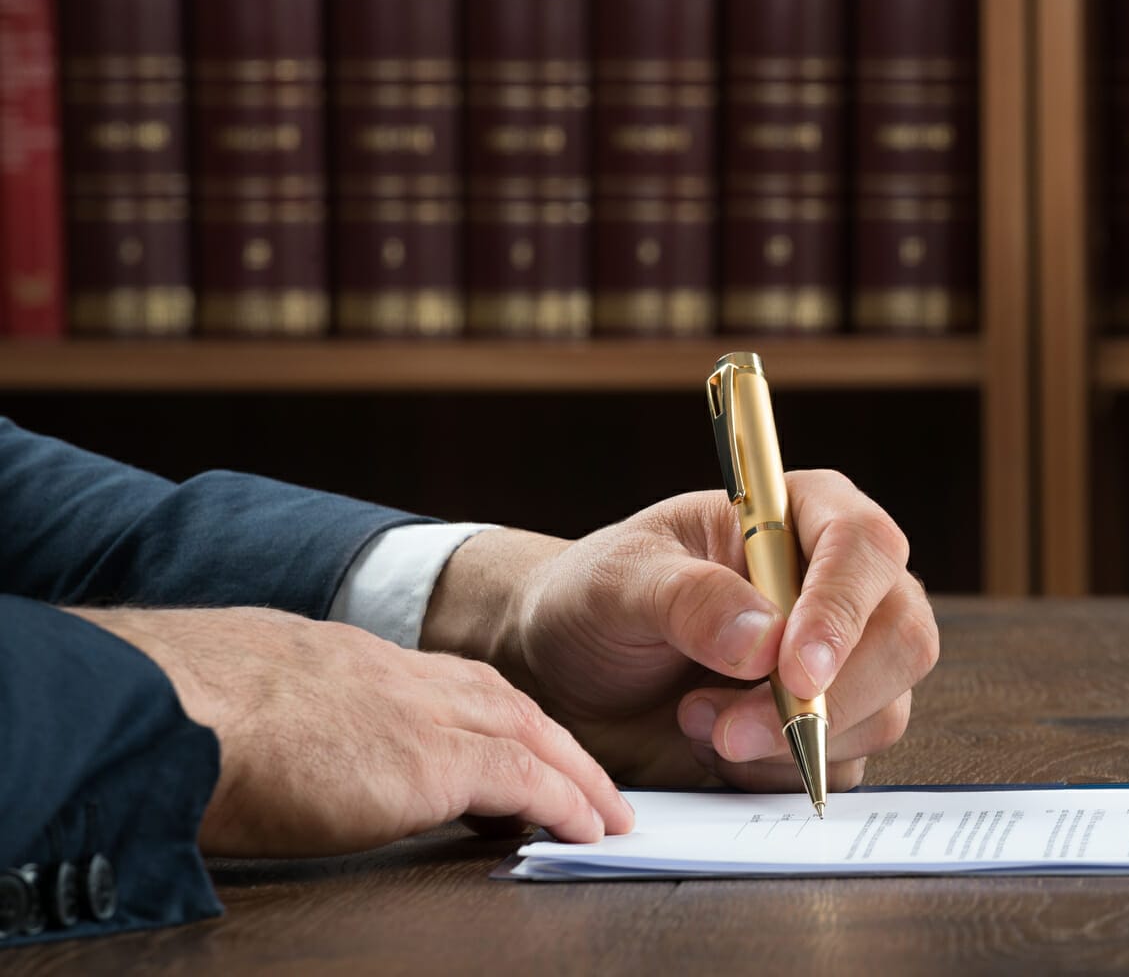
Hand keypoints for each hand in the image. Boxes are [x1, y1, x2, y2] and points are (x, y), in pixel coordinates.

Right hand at [75, 606, 633, 856]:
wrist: (165, 708)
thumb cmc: (173, 714)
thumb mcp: (235, 697)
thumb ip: (275, 712)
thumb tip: (262, 749)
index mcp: (346, 658)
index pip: (441, 680)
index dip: (486, 710)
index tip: (515, 738)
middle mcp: (394, 675)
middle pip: (501, 700)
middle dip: (550, 739)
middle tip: (587, 776)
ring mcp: (418, 714)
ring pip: (528, 732)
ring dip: (574, 771)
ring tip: (604, 809)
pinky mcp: (431, 762)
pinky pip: (525, 781)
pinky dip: (564, 802)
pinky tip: (586, 828)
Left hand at [423, 471, 938, 792]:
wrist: (568, 673)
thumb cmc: (597, 600)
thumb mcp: (619, 582)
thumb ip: (686, 599)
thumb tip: (763, 639)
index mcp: (806, 515)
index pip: (865, 548)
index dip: (842, 610)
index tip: (794, 670)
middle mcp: (843, 585)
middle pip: (902, 638)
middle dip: (826, 700)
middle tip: (729, 728)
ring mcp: (849, 659)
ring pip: (883, 713)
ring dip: (789, 742)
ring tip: (695, 719)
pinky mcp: (832, 726)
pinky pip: (842, 766)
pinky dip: (776, 770)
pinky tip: (714, 745)